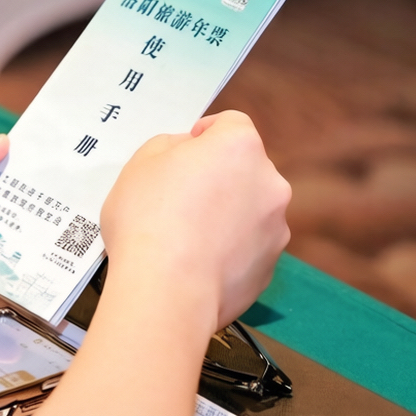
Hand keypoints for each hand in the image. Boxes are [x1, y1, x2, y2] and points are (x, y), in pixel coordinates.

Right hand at [100, 110, 290, 330]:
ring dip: (226, 214)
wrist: (167, 291)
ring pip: (249, 210)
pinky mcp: (269, 268)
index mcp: (239, 146)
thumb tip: (186, 152)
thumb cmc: (149, 219)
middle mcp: (269, 182)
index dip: (206, 133)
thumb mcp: (141, 163)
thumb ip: (169, 146)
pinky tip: (196, 263)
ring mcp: (275, 228)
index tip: (186, 150)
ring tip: (185, 236)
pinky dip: (228, 250)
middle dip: (218, 176)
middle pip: (244, 169)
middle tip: (179, 196)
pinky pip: (248, 248)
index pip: (231, 123)